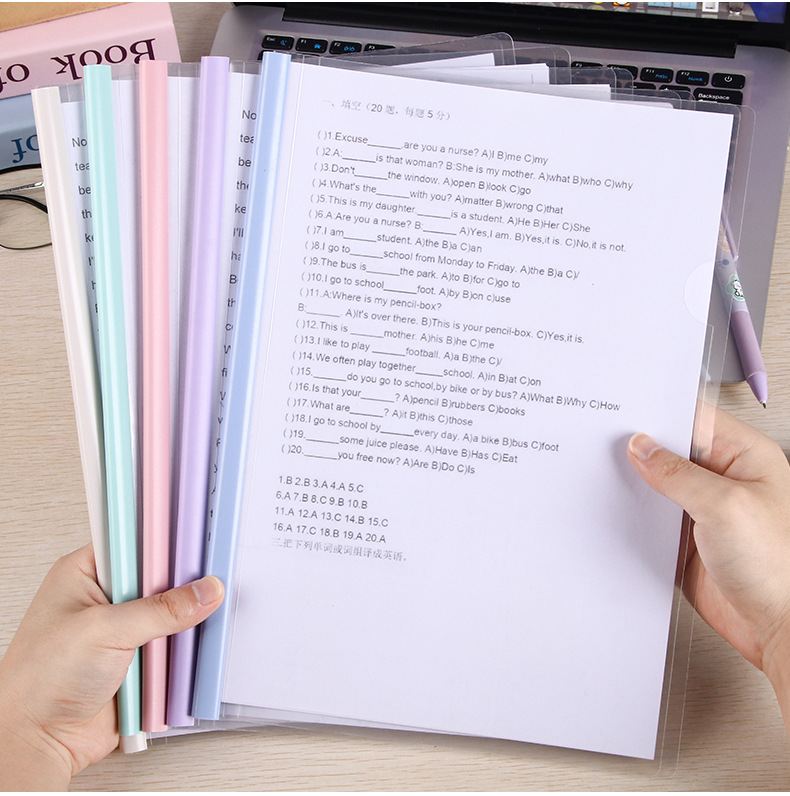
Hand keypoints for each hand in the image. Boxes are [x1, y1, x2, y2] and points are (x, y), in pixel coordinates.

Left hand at [0, 544, 222, 789]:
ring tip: (207, 615)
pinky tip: (197, 646)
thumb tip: (204, 591)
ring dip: (186, 620)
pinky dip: (187, 648)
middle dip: (183, 583)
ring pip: (172, 613)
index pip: (136, 540)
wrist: (38, 744)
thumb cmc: (40, 681)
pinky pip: (175, 645)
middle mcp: (107, 598)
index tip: (199, 539)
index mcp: (86, 574)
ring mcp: (125, 629)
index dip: (167, 538)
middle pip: (160, 577)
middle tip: (210, 579)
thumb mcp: (104, 631)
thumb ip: (160, 609)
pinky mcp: (140, 659)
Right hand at [628, 408, 789, 731]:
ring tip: (608, 478)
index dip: (658, 415)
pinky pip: (652, 518)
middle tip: (608, 447)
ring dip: (635, 485)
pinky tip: (620, 512)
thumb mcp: (724, 507)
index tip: (623, 417)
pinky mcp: (686, 539)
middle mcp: (724, 480)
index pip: (693, 419)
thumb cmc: (779, 569)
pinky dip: (634, 515)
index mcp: (745, 457)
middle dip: (640, 451)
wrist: (780, 628)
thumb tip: (642, 448)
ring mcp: (704, 510)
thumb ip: (677, 473)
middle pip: (671, 451)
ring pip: (657, 485)